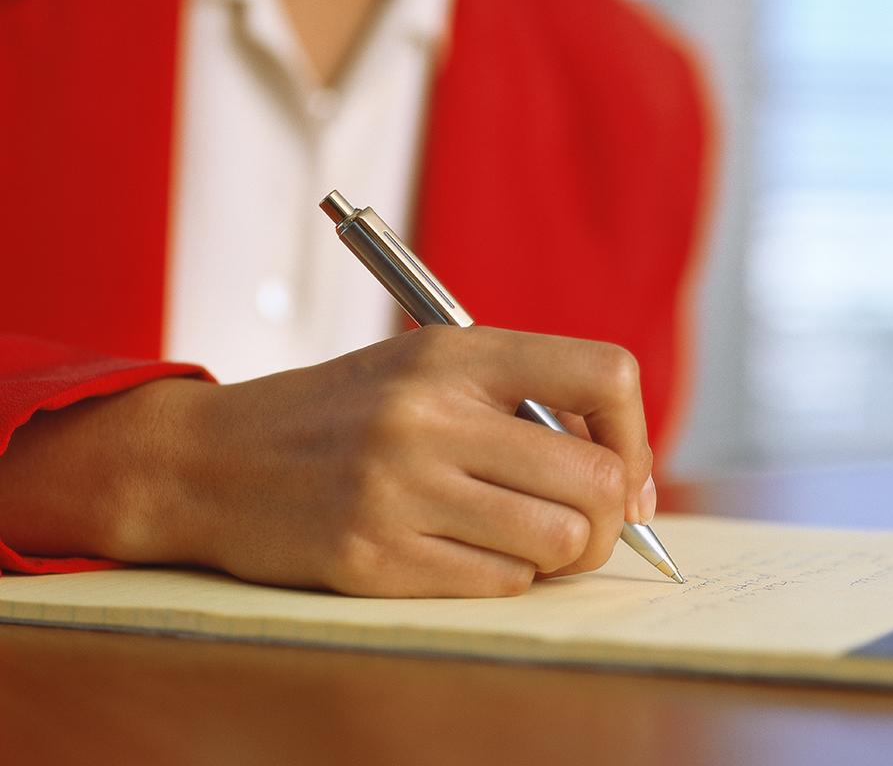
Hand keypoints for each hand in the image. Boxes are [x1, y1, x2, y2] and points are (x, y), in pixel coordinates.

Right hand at [0, 327, 655, 596]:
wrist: (210, 460)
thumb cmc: (337, 415)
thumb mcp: (423, 370)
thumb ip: (516, 399)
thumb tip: (622, 469)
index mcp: (455, 354)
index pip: (604, 375)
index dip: (636, 433)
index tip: (627, 473)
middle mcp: (432, 415)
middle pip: (598, 479)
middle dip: (612, 518)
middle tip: (588, 526)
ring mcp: (400, 489)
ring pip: (560, 541)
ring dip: (563, 554)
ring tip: (527, 541)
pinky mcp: (373, 557)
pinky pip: (499, 583)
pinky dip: (505, 578)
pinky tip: (470, 556)